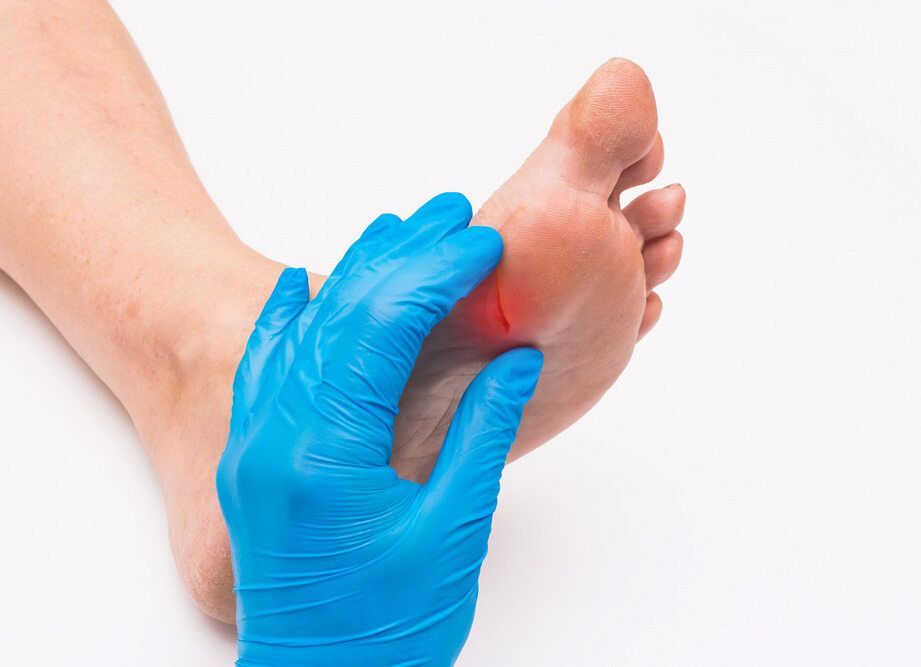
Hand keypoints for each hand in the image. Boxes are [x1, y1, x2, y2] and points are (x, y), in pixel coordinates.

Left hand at [216, 193, 542, 665]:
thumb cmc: (390, 627)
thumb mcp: (452, 529)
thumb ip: (481, 433)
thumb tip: (514, 357)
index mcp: (325, 452)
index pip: (380, 327)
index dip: (434, 273)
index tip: (480, 240)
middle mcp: (277, 437)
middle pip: (339, 314)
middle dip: (401, 256)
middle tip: (451, 213)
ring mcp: (259, 446)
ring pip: (303, 333)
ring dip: (353, 276)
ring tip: (400, 229)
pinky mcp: (257, 460)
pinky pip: (268, 370)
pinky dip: (290, 320)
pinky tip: (300, 284)